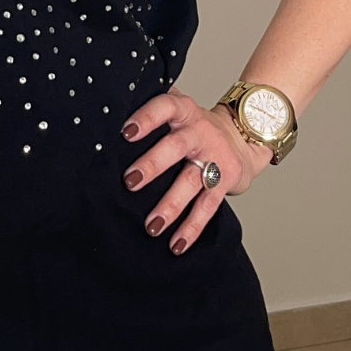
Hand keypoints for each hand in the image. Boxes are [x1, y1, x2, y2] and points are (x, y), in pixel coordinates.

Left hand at [120, 86, 272, 254]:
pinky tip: (176, 244)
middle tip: (130, 182)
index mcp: (183, 111)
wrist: (245, 135)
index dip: (147, 118)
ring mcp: (213, 158)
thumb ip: (149, 105)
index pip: (165, 107)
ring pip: (191, 181)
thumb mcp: (177, 109)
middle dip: (153, 164)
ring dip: (171, 205)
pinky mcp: (225, 181)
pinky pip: (207, 207)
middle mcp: (199, 132)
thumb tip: (106, 105)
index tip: (125, 132)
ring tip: (151, 226)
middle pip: (176, 147)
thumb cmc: (194, 125)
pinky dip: (192, 228)